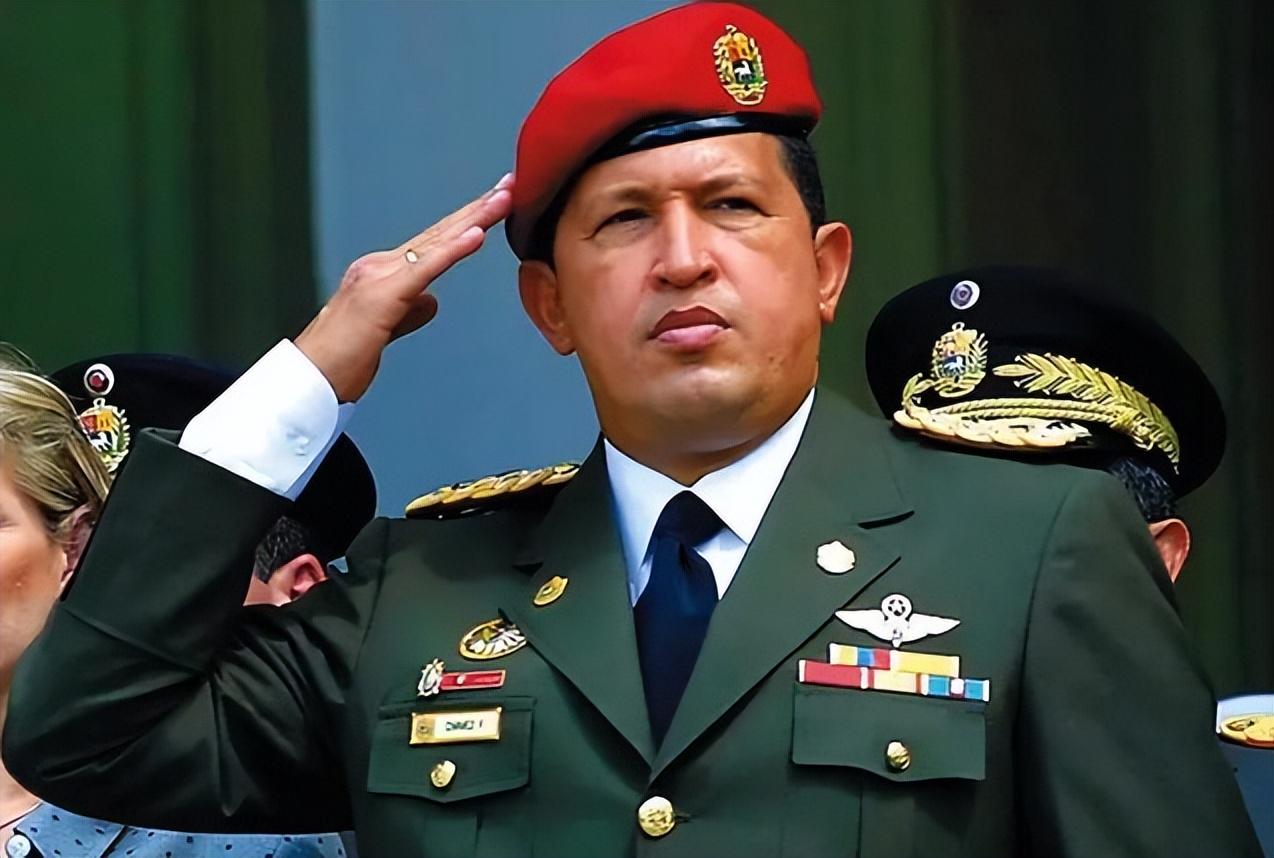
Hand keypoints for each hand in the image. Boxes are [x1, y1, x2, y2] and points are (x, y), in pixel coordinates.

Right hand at [295, 173, 513, 401]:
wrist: (308, 379)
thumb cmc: (341, 361)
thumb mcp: (384, 331)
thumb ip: (408, 312)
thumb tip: (432, 302)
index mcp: (381, 273)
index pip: (433, 243)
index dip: (466, 222)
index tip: (495, 203)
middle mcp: (379, 266)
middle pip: (439, 233)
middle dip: (478, 208)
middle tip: (509, 184)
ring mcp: (379, 277)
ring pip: (436, 243)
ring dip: (474, 218)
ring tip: (503, 198)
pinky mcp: (382, 296)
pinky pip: (425, 269)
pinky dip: (453, 250)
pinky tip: (477, 234)